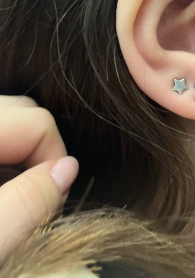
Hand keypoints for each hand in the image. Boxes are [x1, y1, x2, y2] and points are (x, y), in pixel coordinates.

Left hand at [0, 95, 78, 262]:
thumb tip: (68, 169)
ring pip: (10, 117)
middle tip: (35, 201)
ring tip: (12, 196)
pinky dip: (6, 152)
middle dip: (40, 153)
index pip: (36, 121)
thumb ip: (25, 204)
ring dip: (22, 153)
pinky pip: (0, 128)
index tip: (52, 205)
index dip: (55, 162)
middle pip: (24, 111)